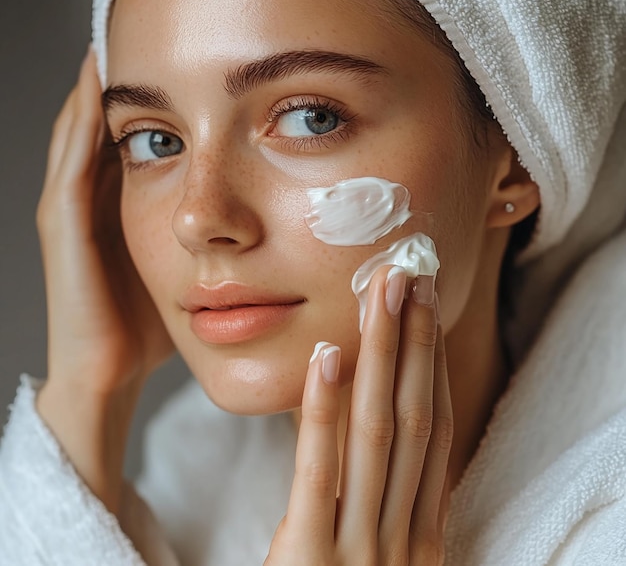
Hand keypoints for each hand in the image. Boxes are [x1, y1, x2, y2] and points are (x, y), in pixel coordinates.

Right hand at [35, 48, 173, 511]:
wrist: (107, 370)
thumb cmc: (150, 325)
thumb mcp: (182, 270)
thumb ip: (206, 243)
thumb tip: (253, 226)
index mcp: (121, 209)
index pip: (136, 144)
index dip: (152, 106)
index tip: (179, 70)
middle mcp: (91, 201)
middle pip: (106, 130)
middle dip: (124, 89)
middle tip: (141, 40)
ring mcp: (71, 210)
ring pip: (81, 136)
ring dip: (97, 94)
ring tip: (113, 47)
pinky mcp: (65, 226)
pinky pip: (71, 163)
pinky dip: (81, 126)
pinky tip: (97, 91)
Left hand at [266, 266, 451, 564]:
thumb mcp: (381, 562)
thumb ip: (386, 510)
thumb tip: (379, 442)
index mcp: (420, 536)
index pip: (434, 432)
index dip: (433, 367)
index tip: (427, 313)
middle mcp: (403, 535)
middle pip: (413, 417)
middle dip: (414, 343)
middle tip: (411, 276)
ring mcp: (362, 549)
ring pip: (379, 433)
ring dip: (382, 356)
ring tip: (381, 294)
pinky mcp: (311, 560)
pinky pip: (321, 473)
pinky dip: (324, 411)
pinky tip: (328, 356)